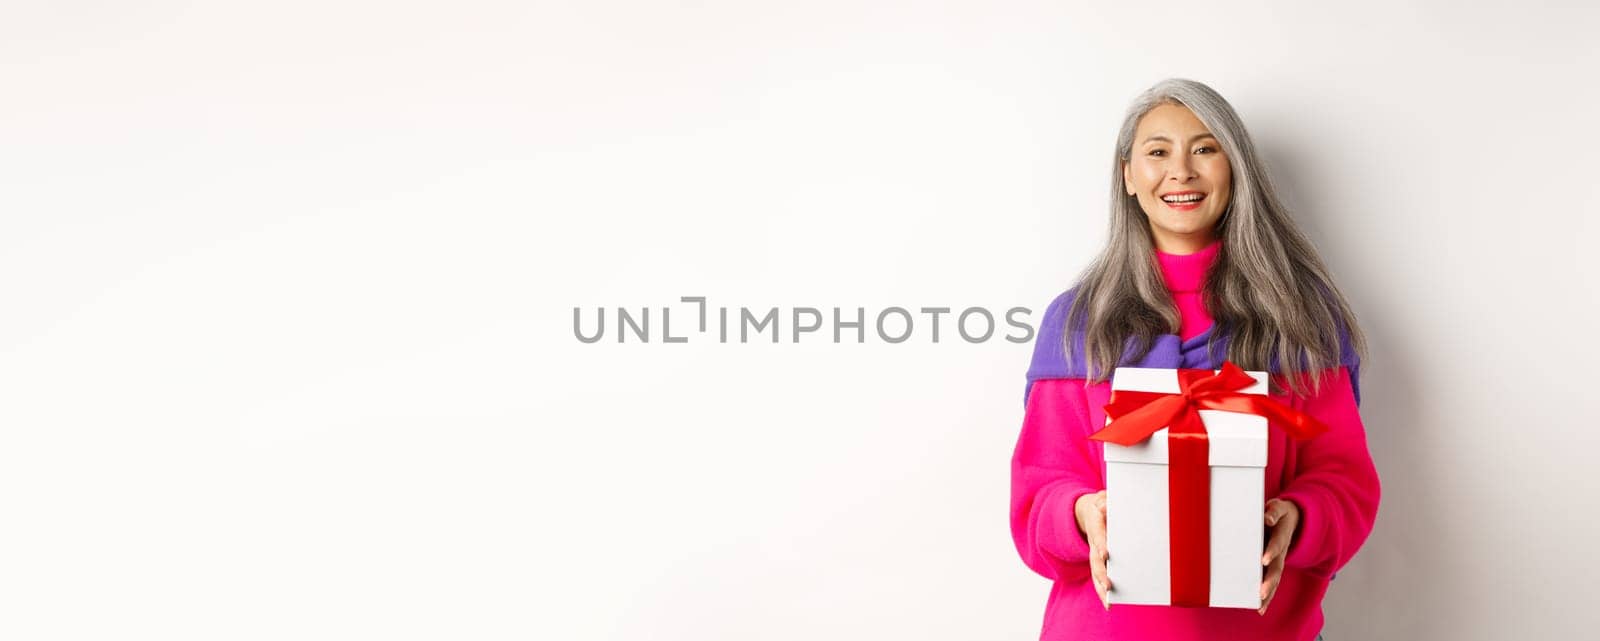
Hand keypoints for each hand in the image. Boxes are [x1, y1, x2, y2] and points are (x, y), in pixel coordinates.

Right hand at [1075, 490, 1110, 609]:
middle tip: (1108, 586)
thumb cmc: (1101, 505)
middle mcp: (1094, 543)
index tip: (1106, 554)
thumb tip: (1103, 505)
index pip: (1098, 535)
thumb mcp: (1102, 498)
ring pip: (1096, 573)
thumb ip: (1104, 500)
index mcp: (1096, 526)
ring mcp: (1095, 554)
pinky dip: (1102, 591)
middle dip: (1101, 573)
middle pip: (1095, 560)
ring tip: (1108, 603)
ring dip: (1101, 588)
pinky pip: (1099, 577)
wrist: (1086, 512)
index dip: (1101, 544)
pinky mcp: (1098, 562)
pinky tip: (1109, 603)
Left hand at [1259, 498, 1299, 614]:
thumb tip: (1268, 518)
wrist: (1294, 518)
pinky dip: (1266, 596)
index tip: (1264, 559)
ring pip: (1275, 579)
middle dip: (1269, 581)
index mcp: (1281, 535)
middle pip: (1277, 568)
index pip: (1277, 544)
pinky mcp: (1274, 566)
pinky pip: (1271, 582)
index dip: (1271, 551)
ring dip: (1268, 593)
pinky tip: (1260, 608)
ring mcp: (1279, 560)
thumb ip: (1274, 511)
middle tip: (1261, 593)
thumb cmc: (1279, 512)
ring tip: (1260, 606)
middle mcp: (1281, 551)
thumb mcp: (1279, 507)